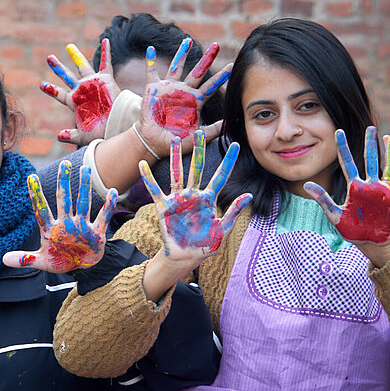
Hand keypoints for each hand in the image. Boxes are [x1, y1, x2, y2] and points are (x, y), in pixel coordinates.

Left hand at [3, 161, 118, 272]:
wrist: (81, 268)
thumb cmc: (60, 261)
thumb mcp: (42, 262)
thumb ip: (25, 259)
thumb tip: (3, 259)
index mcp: (51, 229)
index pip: (41, 209)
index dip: (36, 194)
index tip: (30, 177)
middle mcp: (66, 223)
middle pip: (64, 200)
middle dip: (64, 182)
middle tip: (64, 164)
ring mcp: (82, 226)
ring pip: (84, 203)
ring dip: (85, 187)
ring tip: (85, 169)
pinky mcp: (97, 233)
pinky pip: (103, 217)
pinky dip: (108, 206)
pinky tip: (112, 191)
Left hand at [40, 39, 121, 145]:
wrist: (118, 126)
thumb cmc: (102, 132)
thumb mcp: (84, 135)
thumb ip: (71, 135)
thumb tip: (58, 136)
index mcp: (75, 102)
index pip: (59, 93)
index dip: (51, 89)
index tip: (41, 83)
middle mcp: (83, 90)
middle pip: (67, 76)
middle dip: (58, 67)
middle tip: (49, 57)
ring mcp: (93, 83)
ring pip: (83, 66)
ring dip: (76, 55)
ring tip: (68, 46)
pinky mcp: (106, 79)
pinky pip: (106, 62)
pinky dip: (106, 51)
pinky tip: (104, 40)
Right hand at [133, 38, 230, 146]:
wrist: (154, 143)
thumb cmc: (176, 141)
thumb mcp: (198, 136)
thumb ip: (213, 130)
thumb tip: (230, 124)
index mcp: (195, 101)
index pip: (212, 86)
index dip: (222, 77)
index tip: (232, 66)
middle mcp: (184, 92)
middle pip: (197, 71)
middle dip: (207, 59)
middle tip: (216, 45)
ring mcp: (168, 89)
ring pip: (177, 67)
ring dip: (182, 54)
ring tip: (187, 40)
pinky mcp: (153, 89)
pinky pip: (151, 72)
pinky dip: (150, 60)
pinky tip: (151, 49)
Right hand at [140, 131, 250, 270]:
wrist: (185, 258)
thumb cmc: (205, 245)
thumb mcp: (223, 230)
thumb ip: (233, 211)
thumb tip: (248, 194)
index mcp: (209, 199)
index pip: (220, 176)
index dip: (228, 161)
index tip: (236, 144)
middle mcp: (193, 195)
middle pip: (196, 168)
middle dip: (198, 150)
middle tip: (199, 131)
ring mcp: (178, 199)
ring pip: (177, 173)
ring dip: (176, 157)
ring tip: (176, 140)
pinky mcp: (163, 207)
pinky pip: (155, 190)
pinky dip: (148, 178)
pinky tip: (142, 165)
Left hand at [304, 127, 389, 251]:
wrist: (370, 242)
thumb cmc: (352, 229)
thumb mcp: (334, 214)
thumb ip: (323, 199)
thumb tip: (306, 185)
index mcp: (354, 187)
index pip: (347, 163)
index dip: (342, 148)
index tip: (338, 131)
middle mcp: (370, 185)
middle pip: (369, 159)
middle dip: (369, 143)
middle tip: (370, 127)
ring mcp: (384, 191)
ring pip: (388, 167)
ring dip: (389, 153)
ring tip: (387, 137)